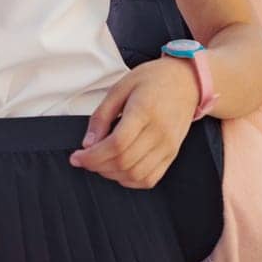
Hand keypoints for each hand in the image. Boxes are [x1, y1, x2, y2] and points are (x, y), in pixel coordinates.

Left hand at [69, 56, 200, 188]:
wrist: (185, 82)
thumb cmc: (151, 80)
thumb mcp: (120, 88)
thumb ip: (101, 116)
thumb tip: (88, 144)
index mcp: (144, 111)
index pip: (116, 144)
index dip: (93, 156)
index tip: (76, 157)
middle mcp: (160, 133)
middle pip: (124, 162)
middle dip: (97, 166)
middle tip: (83, 159)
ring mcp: (168, 146)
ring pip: (136, 174)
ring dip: (112, 175)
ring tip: (99, 163)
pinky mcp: (172, 154)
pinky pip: (150, 178)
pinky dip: (130, 181)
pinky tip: (118, 170)